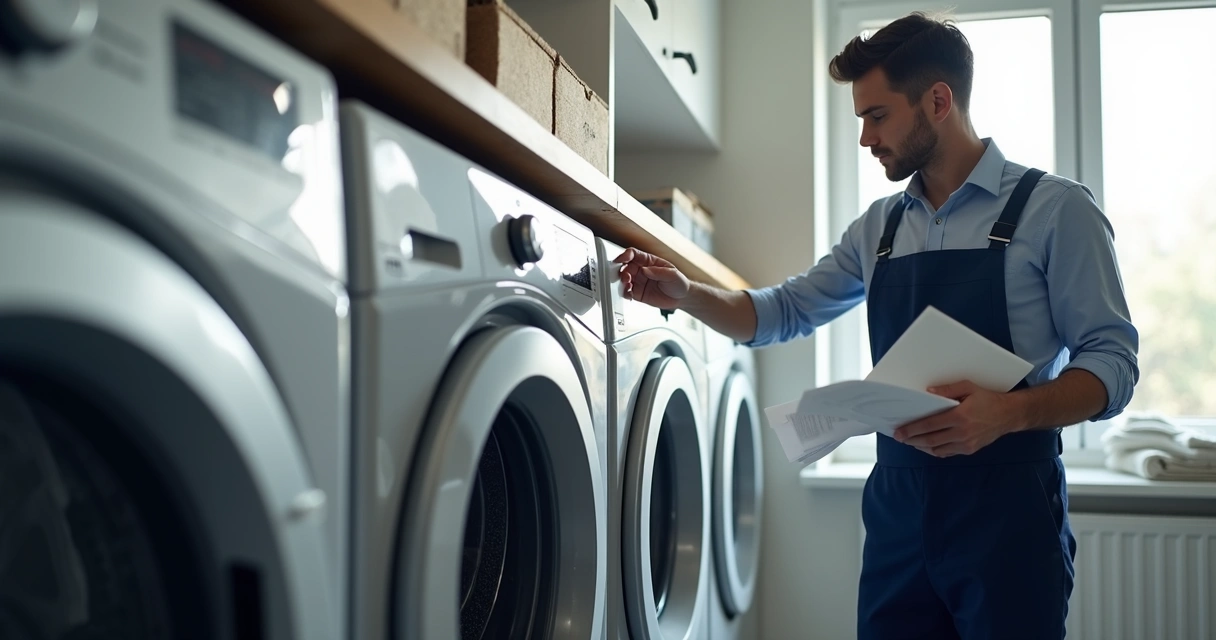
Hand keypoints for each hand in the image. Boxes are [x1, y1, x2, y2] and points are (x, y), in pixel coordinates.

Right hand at [612, 247, 690, 308]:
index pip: (634, 254)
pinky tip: (629, 295)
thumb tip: (645, 270)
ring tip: (628, 286)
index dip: (625, 255)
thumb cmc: (678, 282)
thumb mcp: (673, 274)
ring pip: (624, 279)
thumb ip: (658, 272)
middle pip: (626, 266)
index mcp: (649, 261)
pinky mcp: (637, 293)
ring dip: (622, 282)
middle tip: (626, 278)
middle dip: (623, 271)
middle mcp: (641, 270)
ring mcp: (638, 282)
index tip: (621, 259)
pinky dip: (625, 293)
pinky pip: (626, 292)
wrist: (681, 298)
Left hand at [893, 380, 1021, 456]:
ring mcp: (966, 444)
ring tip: (910, 441)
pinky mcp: (970, 450)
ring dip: (921, 446)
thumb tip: (928, 391)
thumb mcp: (969, 387)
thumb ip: (948, 389)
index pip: (930, 425)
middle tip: (899, 437)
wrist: (1009, 415)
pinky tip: (926, 445)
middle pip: (930, 440)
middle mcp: (962, 433)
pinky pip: (947, 453)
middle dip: (912, 439)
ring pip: (937, 449)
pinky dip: (934, 450)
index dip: (912, 429)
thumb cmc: (988, 399)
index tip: (899, 432)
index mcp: (960, 416)